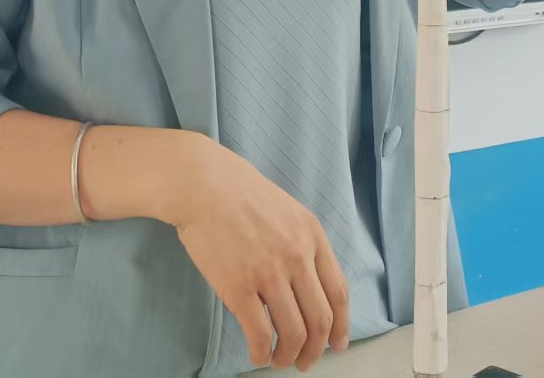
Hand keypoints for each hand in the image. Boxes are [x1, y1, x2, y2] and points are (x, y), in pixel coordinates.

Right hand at [167, 137, 349, 371]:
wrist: (202, 183)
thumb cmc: (238, 193)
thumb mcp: (286, 210)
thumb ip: (300, 244)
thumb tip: (305, 284)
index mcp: (312, 236)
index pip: (338, 291)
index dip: (341, 325)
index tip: (338, 343)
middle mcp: (297, 256)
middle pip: (321, 318)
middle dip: (317, 349)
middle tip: (307, 361)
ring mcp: (269, 273)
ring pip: (294, 332)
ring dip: (290, 356)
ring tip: (280, 361)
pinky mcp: (239, 286)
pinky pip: (260, 333)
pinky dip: (262, 352)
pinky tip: (258, 354)